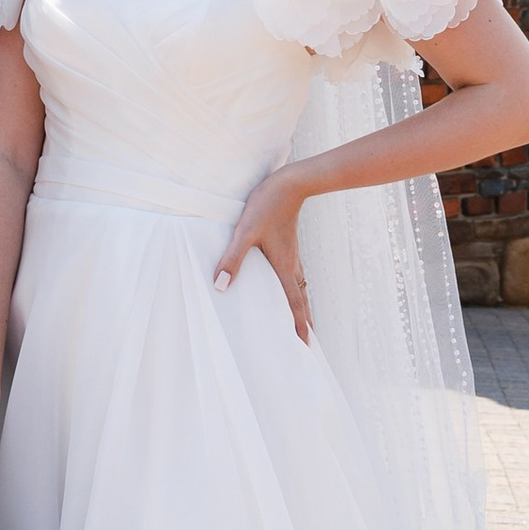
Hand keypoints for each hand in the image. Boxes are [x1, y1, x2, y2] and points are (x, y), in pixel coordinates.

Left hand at [216, 173, 312, 340]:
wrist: (291, 183)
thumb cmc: (267, 206)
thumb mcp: (245, 232)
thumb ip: (233, 259)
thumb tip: (222, 286)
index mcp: (284, 267)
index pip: (294, 304)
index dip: (300, 325)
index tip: (306, 346)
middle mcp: (292, 265)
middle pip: (300, 300)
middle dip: (304, 321)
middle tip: (307, 341)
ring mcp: (292, 254)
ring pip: (299, 287)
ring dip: (300, 304)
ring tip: (299, 318)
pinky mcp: (288, 244)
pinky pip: (294, 273)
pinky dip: (294, 287)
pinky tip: (287, 284)